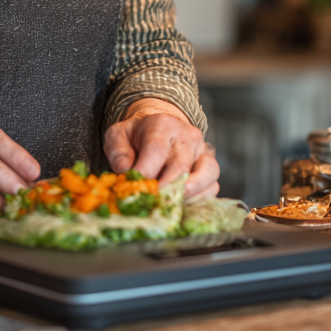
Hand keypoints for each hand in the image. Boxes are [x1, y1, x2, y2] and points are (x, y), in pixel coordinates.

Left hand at [104, 98, 219, 200]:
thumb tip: (125, 170)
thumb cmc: (137, 137)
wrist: (159, 130)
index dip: (145, 172)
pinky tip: (181, 205)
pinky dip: (200, 199)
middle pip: (181, 166)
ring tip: (169, 205)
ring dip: (188, 195)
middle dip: (165, 189)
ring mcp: (202, 151)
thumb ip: (118, 151)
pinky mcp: (210, 167)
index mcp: (162, 125)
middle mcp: (187, 136)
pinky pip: (213, 186)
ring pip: (206, 174)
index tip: (135, 189)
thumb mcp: (118, 135)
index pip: (156, 150)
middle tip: (151, 204)